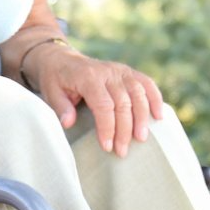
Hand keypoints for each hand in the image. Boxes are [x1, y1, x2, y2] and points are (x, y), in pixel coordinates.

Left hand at [26, 44, 164, 156]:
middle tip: (122, 151)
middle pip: (123, 102)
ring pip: (138, 93)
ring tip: (141, 139)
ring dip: (142, 117)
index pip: (103, 104)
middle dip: (124, 129)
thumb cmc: (55, 79)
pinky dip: (155, 98)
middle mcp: (107, 72)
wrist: (61, 59)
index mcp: (88, 77)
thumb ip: (60, 107)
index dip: (107, 127)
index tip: (107, 146)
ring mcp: (120, 70)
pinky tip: (159, 116)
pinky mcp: (128, 71)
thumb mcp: (50, 92)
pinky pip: (146, 83)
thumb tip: (68, 123)